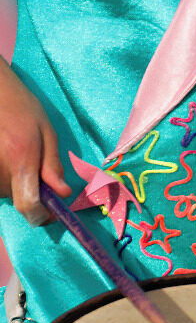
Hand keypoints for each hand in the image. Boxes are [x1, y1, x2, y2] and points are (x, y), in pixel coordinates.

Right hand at [0, 58, 71, 224]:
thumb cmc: (21, 107)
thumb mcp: (47, 133)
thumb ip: (53, 166)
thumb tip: (63, 193)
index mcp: (20, 161)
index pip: (28, 206)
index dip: (42, 215)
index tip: (53, 212)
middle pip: (19, 199)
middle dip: (34, 191)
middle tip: (37, 167)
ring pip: (7, 191)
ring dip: (18, 182)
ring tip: (19, 154)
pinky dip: (6, 175)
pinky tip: (7, 155)